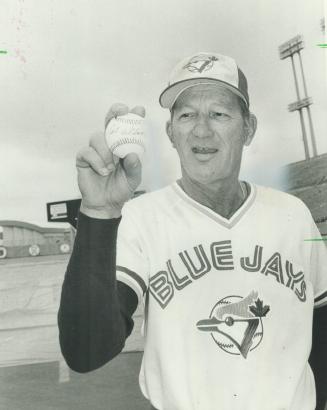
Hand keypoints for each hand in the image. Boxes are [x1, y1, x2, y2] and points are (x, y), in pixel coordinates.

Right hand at [76, 103, 144, 218]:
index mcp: (123, 146)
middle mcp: (109, 144)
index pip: (127, 127)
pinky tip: (103, 171)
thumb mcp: (133, 179)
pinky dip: (96, 161)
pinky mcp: (83, 159)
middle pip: (109, 121)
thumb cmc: (121, 188)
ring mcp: (95, 150)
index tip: (139, 110)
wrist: (106, 204)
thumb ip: (135, 167)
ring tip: (111, 168)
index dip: (132, 116)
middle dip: (115, 113)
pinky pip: (87, 152)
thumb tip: (132, 155)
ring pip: (97, 137)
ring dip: (106, 151)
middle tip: (121, 112)